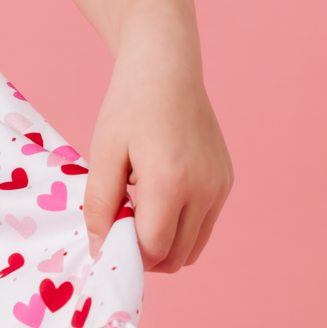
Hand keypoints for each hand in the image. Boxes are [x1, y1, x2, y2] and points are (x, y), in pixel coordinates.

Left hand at [83, 35, 233, 271]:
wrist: (165, 70)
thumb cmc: (128, 107)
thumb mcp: (104, 152)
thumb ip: (101, 203)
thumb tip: (101, 249)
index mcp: (171, 182)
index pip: (154, 248)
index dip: (125, 251)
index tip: (105, 234)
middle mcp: (204, 190)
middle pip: (178, 257)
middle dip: (145, 253)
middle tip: (118, 224)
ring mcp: (220, 187)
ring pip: (194, 246)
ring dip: (164, 242)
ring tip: (136, 208)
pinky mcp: (226, 181)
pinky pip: (204, 222)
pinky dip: (180, 223)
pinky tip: (156, 193)